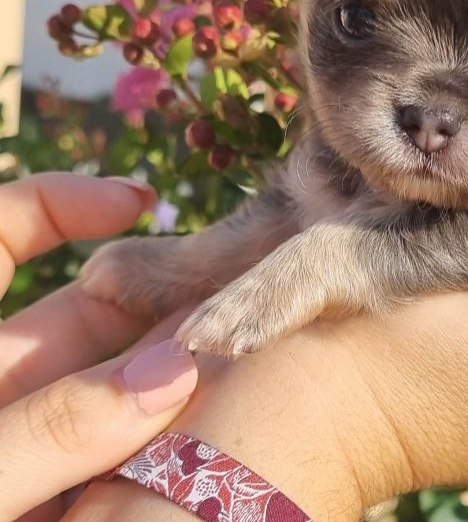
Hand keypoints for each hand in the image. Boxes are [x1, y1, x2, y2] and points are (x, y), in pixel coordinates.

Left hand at [0, 174, 198, 521]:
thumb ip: (52, 429)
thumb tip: (174, 369)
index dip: (62, 204)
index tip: (140, 201)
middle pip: (69, 323)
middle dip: (147, 311)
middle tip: (229, 315)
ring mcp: (6, 442)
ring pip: (91, 395)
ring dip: (156, 385)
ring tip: (230, 376)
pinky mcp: (27, 482)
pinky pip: (91, 453)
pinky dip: (137, 445)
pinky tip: (187, 444)